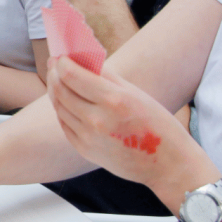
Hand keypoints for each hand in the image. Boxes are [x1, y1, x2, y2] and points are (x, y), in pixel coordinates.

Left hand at [46, 56, 215, 201]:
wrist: (168, 166)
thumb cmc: (158, 125)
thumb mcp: (137, 94)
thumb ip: (107, 77)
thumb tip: (83, 60)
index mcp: (114, 101)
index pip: (72, 76)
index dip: (62, 63)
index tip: (60, 56)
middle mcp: (97, 120)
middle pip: (61, 91)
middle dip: (54, 74)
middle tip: (54, 64)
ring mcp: (89, 138)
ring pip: (59, 108)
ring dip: (55, 91)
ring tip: (57, 80)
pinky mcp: (85, 150)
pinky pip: (65, 125)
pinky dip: (61, 110)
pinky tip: (64, 101)